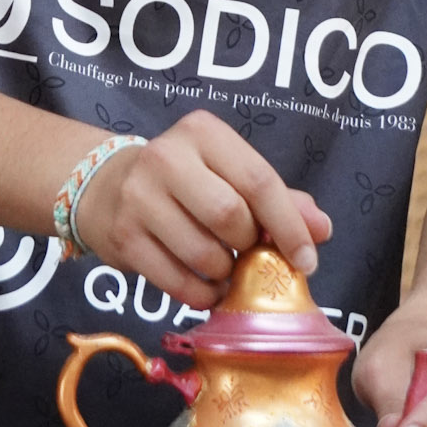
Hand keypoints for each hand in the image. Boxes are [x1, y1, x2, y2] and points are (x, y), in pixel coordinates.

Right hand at [72, 109, 331, 308]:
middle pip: (230, 215)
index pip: (258, 180)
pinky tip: (206, 287)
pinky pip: (177, 282)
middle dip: (249, 246)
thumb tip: (321, 229)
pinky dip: (202, 294)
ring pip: (204, 254)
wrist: (105, 187)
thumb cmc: (184, 181)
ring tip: (226, 269)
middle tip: (248, 253)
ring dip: (226, 274)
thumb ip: (278, 198)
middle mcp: (167, 157)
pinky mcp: (124, 237)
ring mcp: (139, 197)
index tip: (307, 260)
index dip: (289, 226)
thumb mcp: (228, 173)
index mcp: (203, 133)